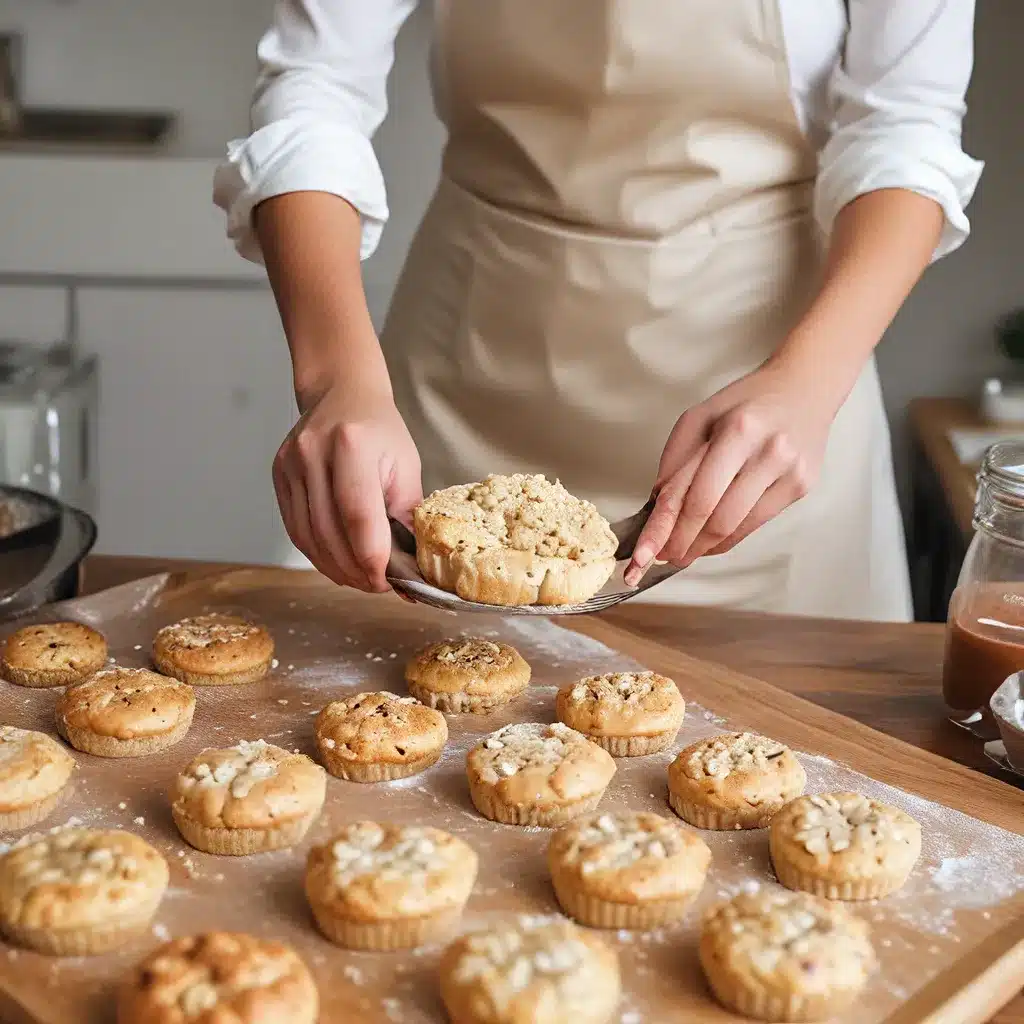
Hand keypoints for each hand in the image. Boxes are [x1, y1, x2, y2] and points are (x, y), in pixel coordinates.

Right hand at [273, 382, 421, 592]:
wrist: (343, 395)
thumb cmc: (380, 431)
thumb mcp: (406, 466)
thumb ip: (407, 516)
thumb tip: (411, 567)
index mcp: (351, 445)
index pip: (359, 516)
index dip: (372, 558)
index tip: (388, 582)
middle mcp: (313, 453)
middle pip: (330, 532)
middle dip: (355, 569)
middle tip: (376, 585)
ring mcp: (290, 464)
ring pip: (309, 537)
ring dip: (335, 568)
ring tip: (359, 578)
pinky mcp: (278, 475)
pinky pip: (296, 529)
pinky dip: (317, 553)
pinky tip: (337, 562)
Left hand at [625, 360, 837, 584]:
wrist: (805, 387)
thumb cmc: (747, 402)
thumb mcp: (701, 416)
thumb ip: (676, 460)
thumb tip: (657, 505)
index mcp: (738, 430)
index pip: (693, 494)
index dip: (664, 529)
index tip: (643, 556)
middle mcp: (768, 453)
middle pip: (714, 518)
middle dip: (681, 544)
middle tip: (659, 557)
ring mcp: (789, 473)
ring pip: (735, 528)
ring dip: (702, 547)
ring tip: (681, 552)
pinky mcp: (801, 487)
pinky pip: (754, 524)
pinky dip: (727, 538)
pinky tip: (709, 540)